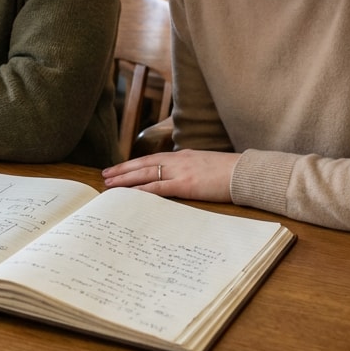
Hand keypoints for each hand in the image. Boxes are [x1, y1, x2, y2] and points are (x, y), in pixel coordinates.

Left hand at [102, 149, 238, 203]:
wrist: (244, 172)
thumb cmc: (228, 172)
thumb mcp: (204, 166)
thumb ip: (189, 170)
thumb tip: (179, 180)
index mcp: (182, 156)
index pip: (151, 159)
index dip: (132, 164)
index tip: (118, 169)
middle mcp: (177, 160)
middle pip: (143, 164)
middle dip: (123, 170)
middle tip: (105, 176)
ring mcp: (181, 172)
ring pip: (146, 174)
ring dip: (126, 179)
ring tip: (111, 185)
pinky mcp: (186, 185)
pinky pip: (160, 187)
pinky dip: (143, 190)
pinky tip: (131, 194)